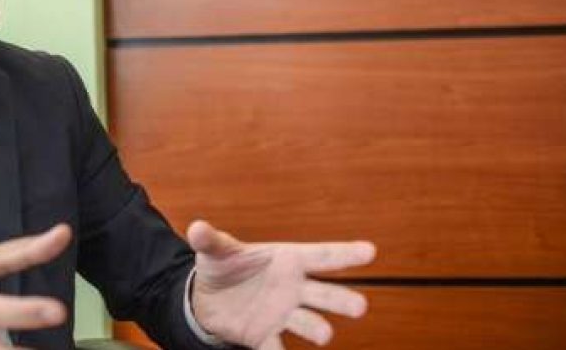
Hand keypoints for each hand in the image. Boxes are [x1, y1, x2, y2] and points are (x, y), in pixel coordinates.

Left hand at [187, 220, 375, 348]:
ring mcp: (284, 314)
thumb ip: (210, 241)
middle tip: (359, 306)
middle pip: (325, 293)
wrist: (208, 298)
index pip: (322, 256)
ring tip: (323, 334)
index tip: (370, 251)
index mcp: (288, 260)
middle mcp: (294, 288)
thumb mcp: (215, 251)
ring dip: (317, 329)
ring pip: (310, 323)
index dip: (346, 254)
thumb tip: (196, 229)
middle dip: (341, 300)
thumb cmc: (224, 266)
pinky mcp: (266, 336)